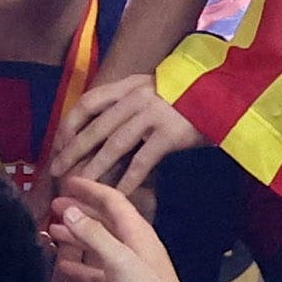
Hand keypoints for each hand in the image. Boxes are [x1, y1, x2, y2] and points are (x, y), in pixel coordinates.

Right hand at [45, 178, 214, 281]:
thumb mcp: (117, 258)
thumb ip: (93, 234)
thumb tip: (69, 211)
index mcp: (135, 231)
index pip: (112, 200)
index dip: (90, 188)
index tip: (67, 181)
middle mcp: (133, 244)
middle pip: (104, 221)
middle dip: (80, 211)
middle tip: (54, 206)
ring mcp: (128, 266)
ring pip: (99, 245)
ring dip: (77, 237)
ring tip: (52, 232)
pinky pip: (98, 270)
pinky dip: (81, 266)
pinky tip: (63, 267)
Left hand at [51, 73, 201, 197]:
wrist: (225, 92)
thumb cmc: (189, 95)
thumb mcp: (154, 88)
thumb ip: (130, 101)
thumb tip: (104, 123)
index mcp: (128, 86)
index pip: (88, 102)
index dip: (70, 123)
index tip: (59, 143)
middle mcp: (135, 98)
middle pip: (95, 126)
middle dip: (72, 150)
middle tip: (56, 170)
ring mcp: (152, 115)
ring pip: (114, 145)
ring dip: (93, 167)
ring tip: (78, 185)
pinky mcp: (169, 134)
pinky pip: (142, 161)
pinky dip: (128, 180)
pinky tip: (117, 195)